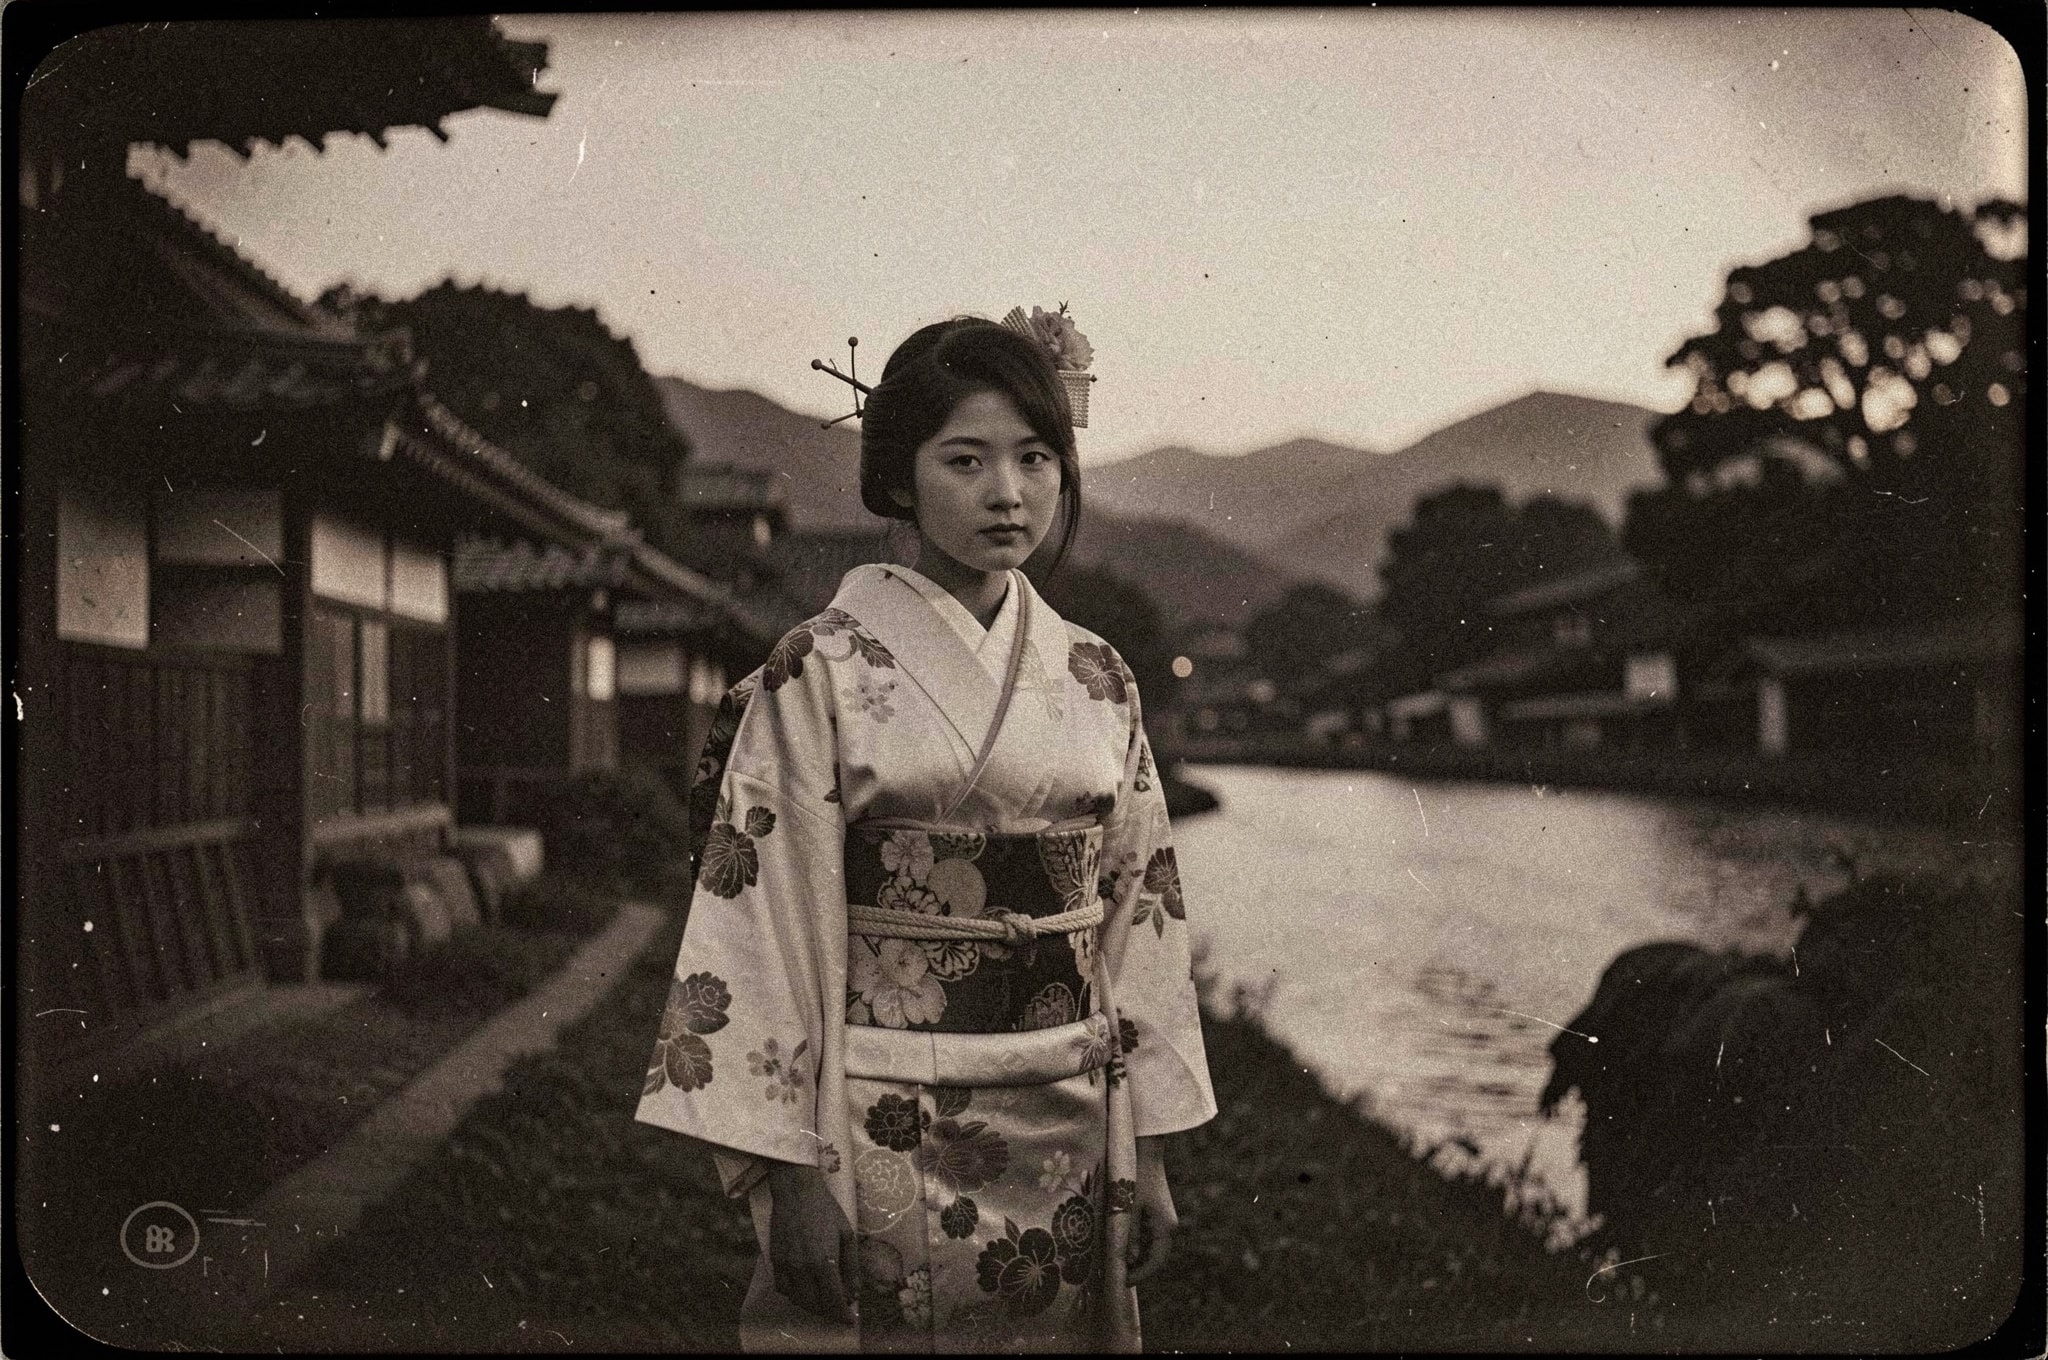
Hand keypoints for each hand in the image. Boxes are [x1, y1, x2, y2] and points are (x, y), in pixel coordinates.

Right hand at [766, 1160, 857, 1322]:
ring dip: (812, 1305)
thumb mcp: (847, 1235)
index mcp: (824, 1262)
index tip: (849, 1320)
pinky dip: (794, 1294)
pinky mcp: (775, 1259)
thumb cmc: (826, 1210)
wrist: (797, 1192)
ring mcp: (787, 1265)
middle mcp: (803, 1268)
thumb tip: (854, 1293)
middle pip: (815, 1305)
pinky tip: (804, 1288)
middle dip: (828, 1312)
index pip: (834, 1301)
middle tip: (838, 1308)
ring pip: (797, 1299)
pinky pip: (782, 1287)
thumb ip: (851, 1267)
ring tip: (823, 1300)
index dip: (842, 1315)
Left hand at [1124, 1135, 1177, 1283]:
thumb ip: (1129, 1236)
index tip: (1122, 1282)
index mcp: (1166, 1227)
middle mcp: (1167, 1226)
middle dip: (1136, 1267)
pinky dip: (1135, 1242)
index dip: (1140, 1275)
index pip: (1156, 1262)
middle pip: (1154, 1257)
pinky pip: (1146, 1235)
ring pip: (1150, 1246)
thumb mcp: (1128, 1209)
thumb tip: (1129, 1261)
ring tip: (1114, 1261)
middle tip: (1115, 1274)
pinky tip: (1119, 1243)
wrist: (1144, 1150)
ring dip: (1134, 1255)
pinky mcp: (1155, 1212)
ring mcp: (1162, 1219)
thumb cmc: (1135, 1178)